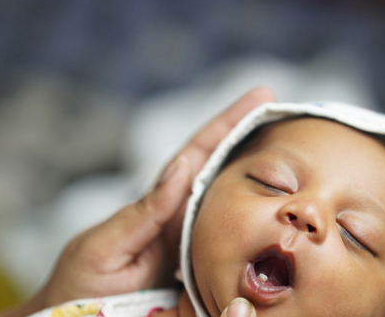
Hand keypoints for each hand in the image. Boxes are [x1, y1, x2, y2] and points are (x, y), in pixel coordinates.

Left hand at [0, 87, 274, 316]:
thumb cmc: (79, 289)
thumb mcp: (103, 247)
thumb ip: (141, 214)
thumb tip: (181, 167)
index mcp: (161, 207)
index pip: (199, 156)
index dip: (228, 125)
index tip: (260, 96)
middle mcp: (186, 222)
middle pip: (230, 174)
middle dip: (259, 143)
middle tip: (293, 117)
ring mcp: (201, 250)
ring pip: (245, 212)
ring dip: (274, 188)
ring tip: (305, 163)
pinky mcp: (209, 280)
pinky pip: (243, 259)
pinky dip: (266, 241)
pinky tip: (288, 227)